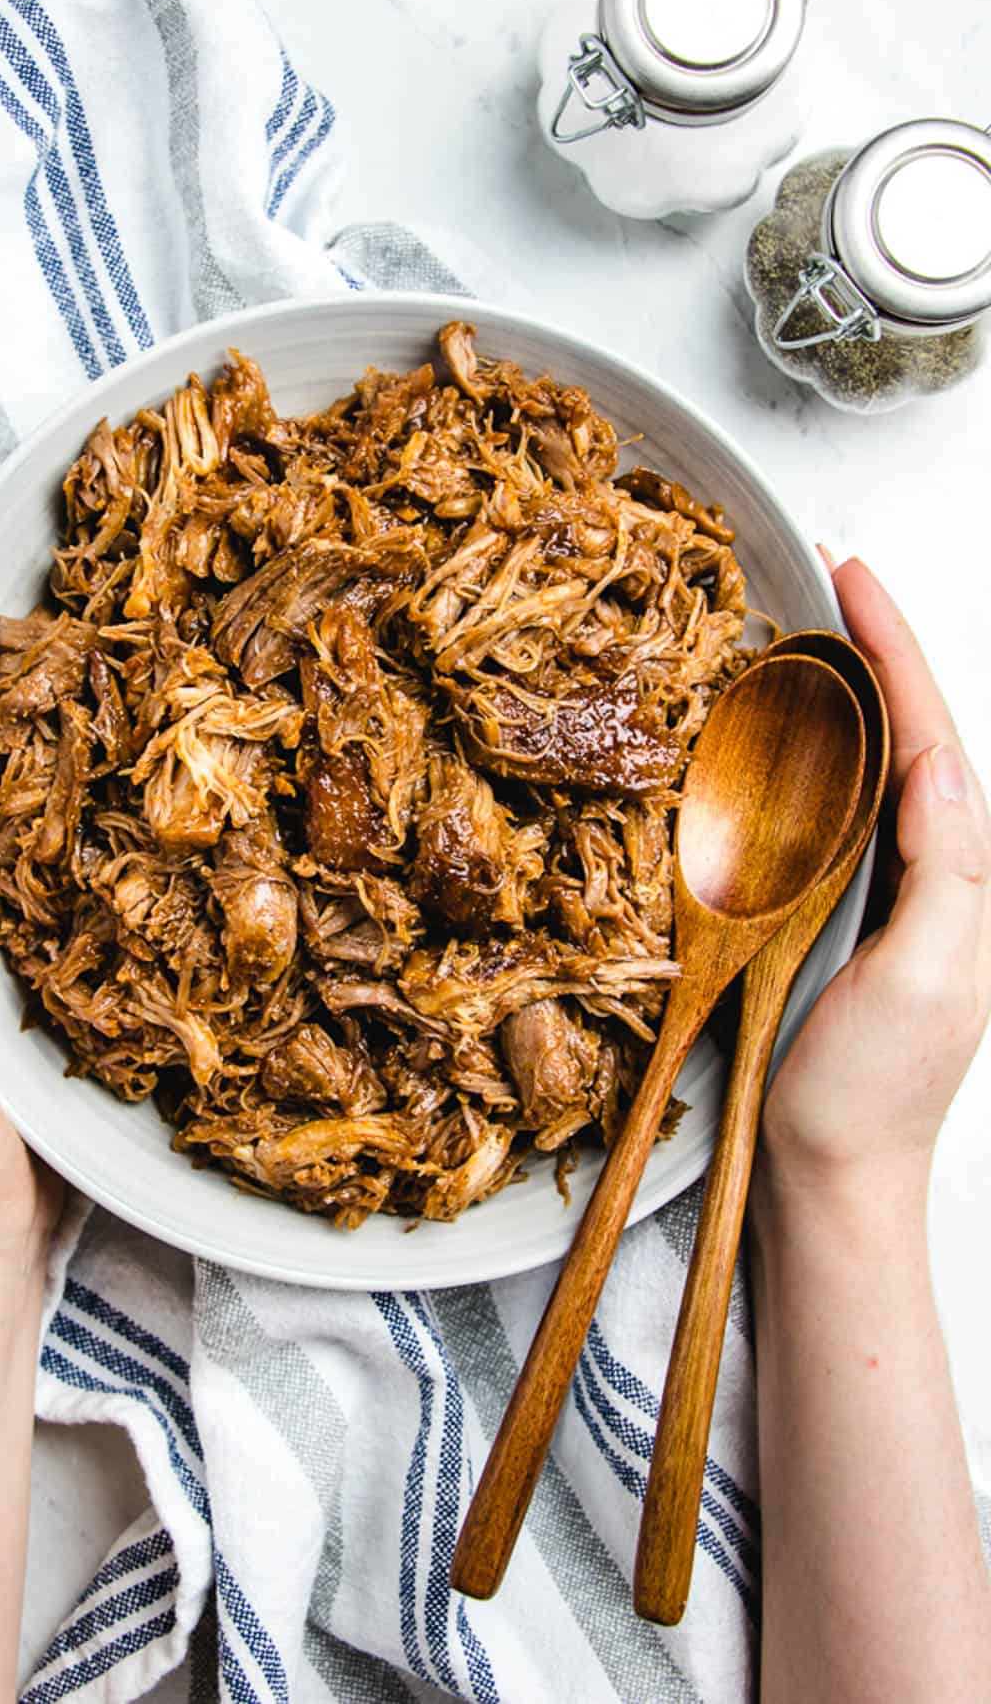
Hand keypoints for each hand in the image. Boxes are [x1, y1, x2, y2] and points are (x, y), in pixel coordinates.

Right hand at [760, 557, 990, 1187]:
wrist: (828, 1175)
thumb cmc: (869, 1092)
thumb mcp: (927, 978)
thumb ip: (948, 870)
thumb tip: (938, 761)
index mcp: (963, 880)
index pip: (931, 738)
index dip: (896, 651)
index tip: (851, 578)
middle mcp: (934, 876)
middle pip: (910, 734)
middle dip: (879, 650)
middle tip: (831, 577)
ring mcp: (885, 896)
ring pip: (873, 768)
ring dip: (850, 693)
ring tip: (815, 627)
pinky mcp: (838, 919)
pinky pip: (834, 817)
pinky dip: (816, 756)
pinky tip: (789, 731)